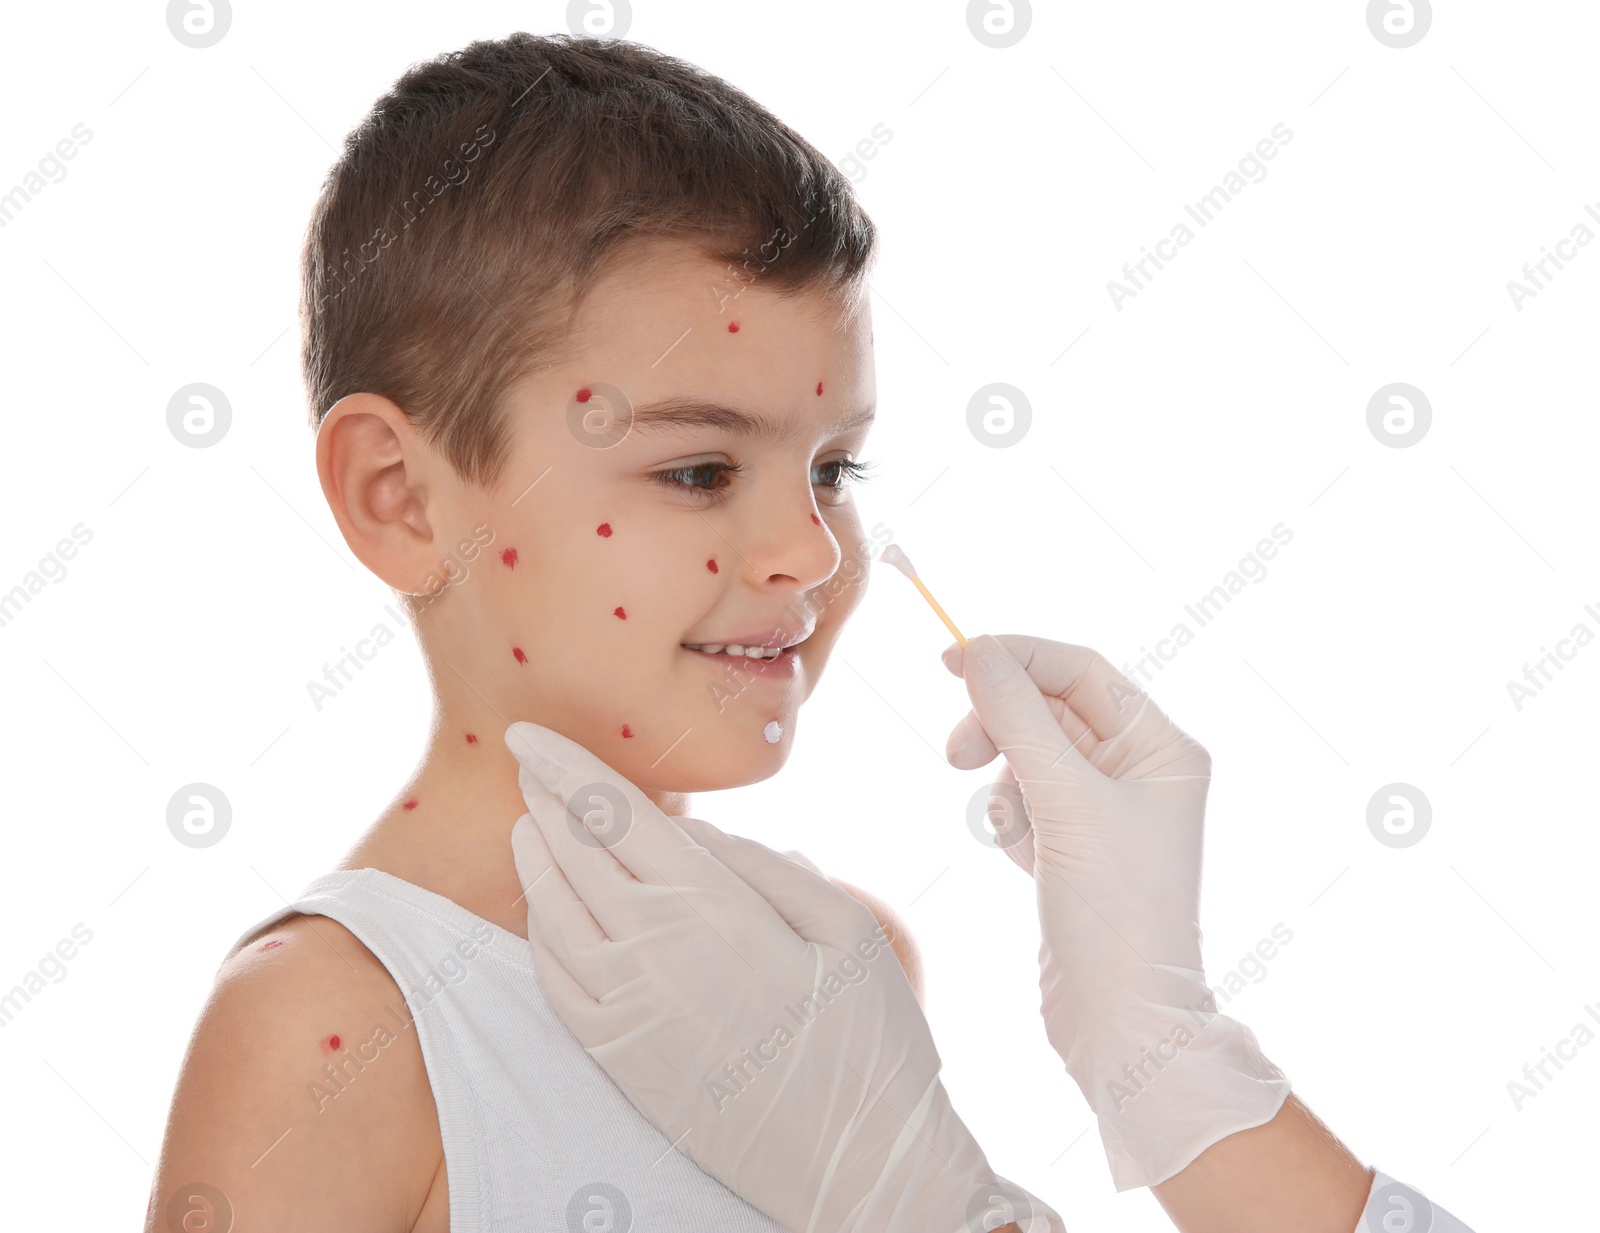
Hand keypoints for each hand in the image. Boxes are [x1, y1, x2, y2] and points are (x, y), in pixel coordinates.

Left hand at [503, 720, 1062, 1232]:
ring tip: (530, 824)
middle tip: (525, 762)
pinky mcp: (617, 1058)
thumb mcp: (844, 929)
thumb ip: (765, 866)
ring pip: (552, 913)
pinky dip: (539, 932)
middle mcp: (652, 952)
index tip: (529, 733)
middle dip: (544, 799)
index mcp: (710, 907)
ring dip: (534, 859)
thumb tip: (697, 834)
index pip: (613, 813)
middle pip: (572, 853)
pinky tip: (545, 911)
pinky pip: (554, 980)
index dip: (565, 766)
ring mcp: (625, 1010)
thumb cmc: (868, 1040)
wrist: (857, 1166)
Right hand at [942, 634, 1290, 1191]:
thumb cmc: (1115, 909)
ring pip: (1028, 755)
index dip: (1014, 657)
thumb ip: (1017, 718)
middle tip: (955, 755)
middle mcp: (1139, 769)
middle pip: (1047, 708)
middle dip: (1000, 728)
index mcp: (1161, 746)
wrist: (1121, 1020)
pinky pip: (1024, 802)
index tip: (949, 661)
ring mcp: (1106, 810)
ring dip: (1004, 783)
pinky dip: (1010, 822)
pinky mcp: (1075, 847)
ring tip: (1011, 831)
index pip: (1079, 668)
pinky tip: (1023, 862)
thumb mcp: (1064, 800)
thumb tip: (977, 650)